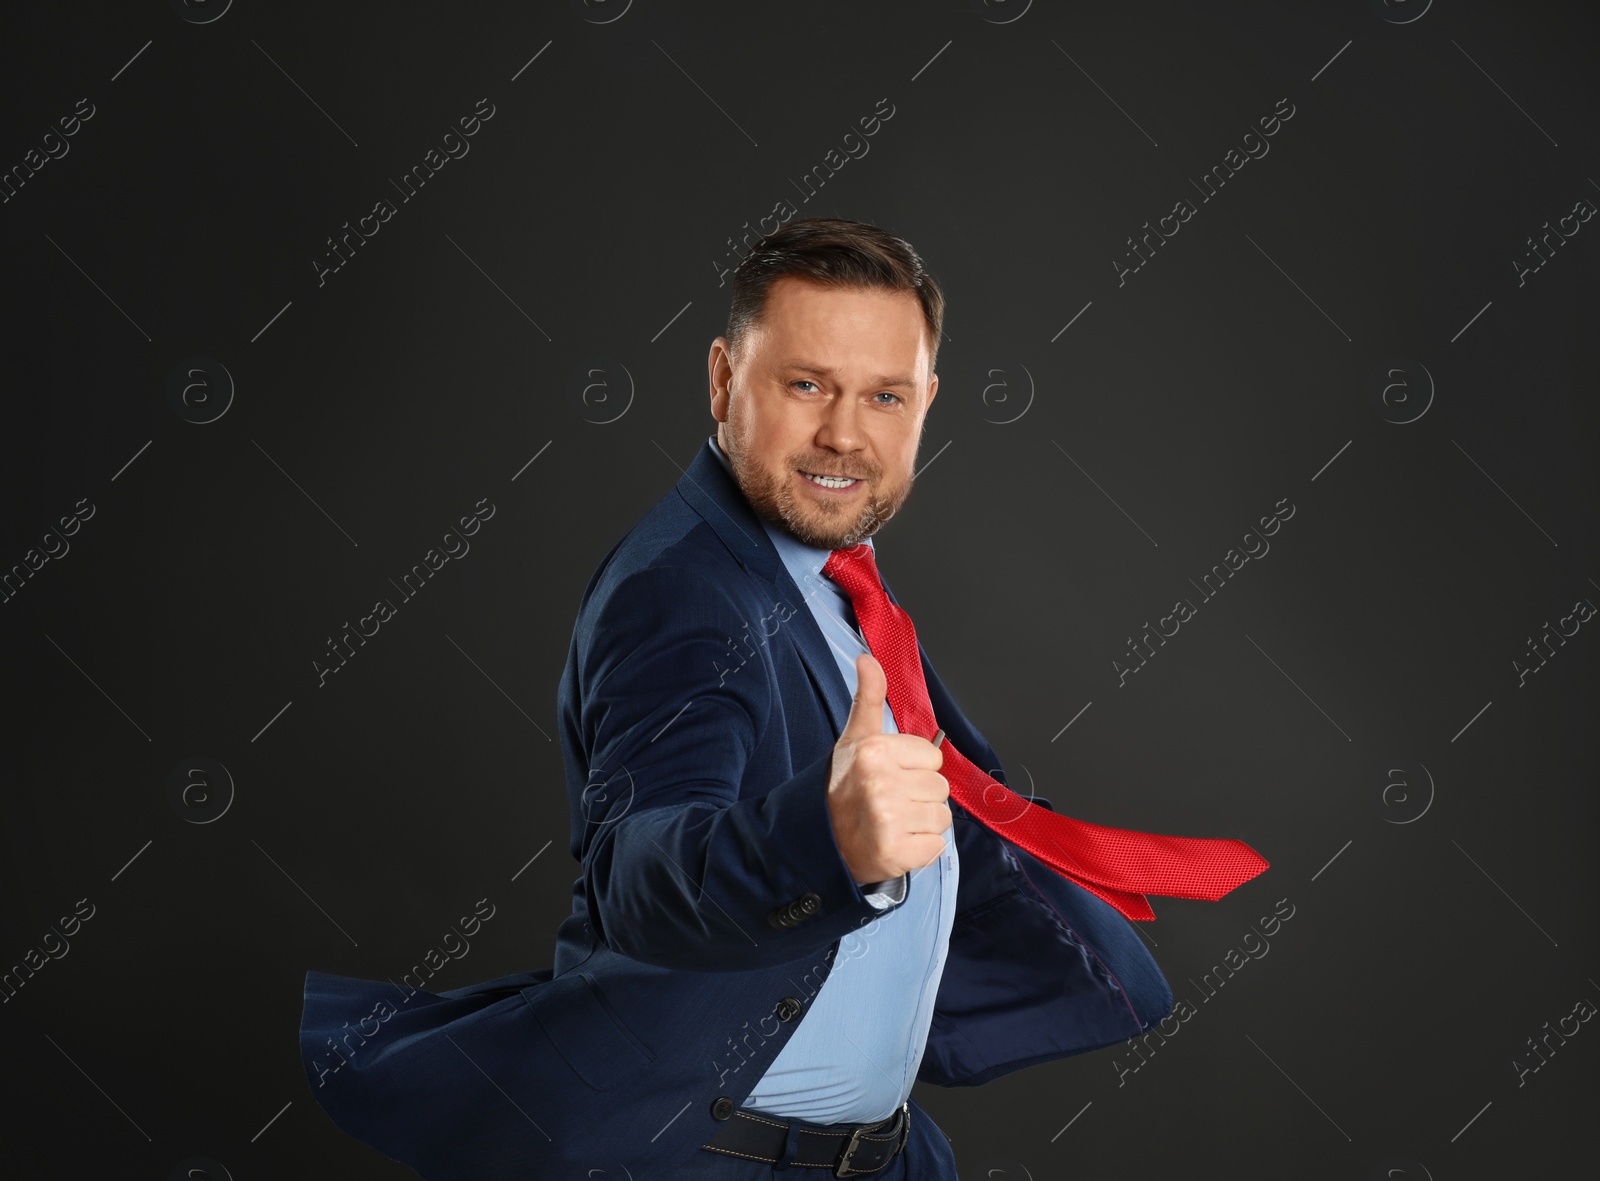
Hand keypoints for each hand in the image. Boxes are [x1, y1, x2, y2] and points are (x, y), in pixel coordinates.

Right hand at [826, 652, 950, 885]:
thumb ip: (869, 698)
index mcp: (875, 751)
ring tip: (892, 823)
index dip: (915, 768)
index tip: (890, 776)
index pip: (933, 757)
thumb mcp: (854, 738)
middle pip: (940, 788)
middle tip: (889, 803)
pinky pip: (935, 846)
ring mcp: (888, 820)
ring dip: (921, 824)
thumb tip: (868, 658)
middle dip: (919, 797)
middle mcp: (881, 783)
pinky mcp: (895, 853)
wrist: (819, 840)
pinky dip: (919, 850)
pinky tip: (895, 843)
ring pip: (941, 818)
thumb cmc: (842, 788)